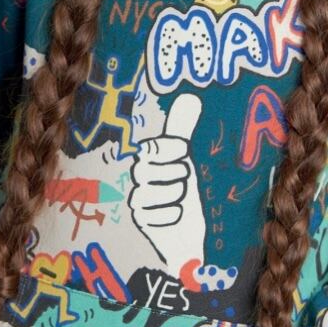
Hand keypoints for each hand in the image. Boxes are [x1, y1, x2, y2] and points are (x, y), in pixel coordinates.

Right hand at [128, 92, 203, 269]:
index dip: (168, 148)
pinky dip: (169, 217)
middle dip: (172, 173)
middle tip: (185, 178)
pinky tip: (175, 216)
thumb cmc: (182, 188)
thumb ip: (182, 129)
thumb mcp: (185, 158)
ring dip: (172, 196)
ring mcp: (138, 199)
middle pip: (143, 169)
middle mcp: (140, 177)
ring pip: (146, 194)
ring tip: (180, 199)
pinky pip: (151, 217)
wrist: (186, 230)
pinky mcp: (141, 221)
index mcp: (150, 158)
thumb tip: (190, 96)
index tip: (185, 152)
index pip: (150, 147)